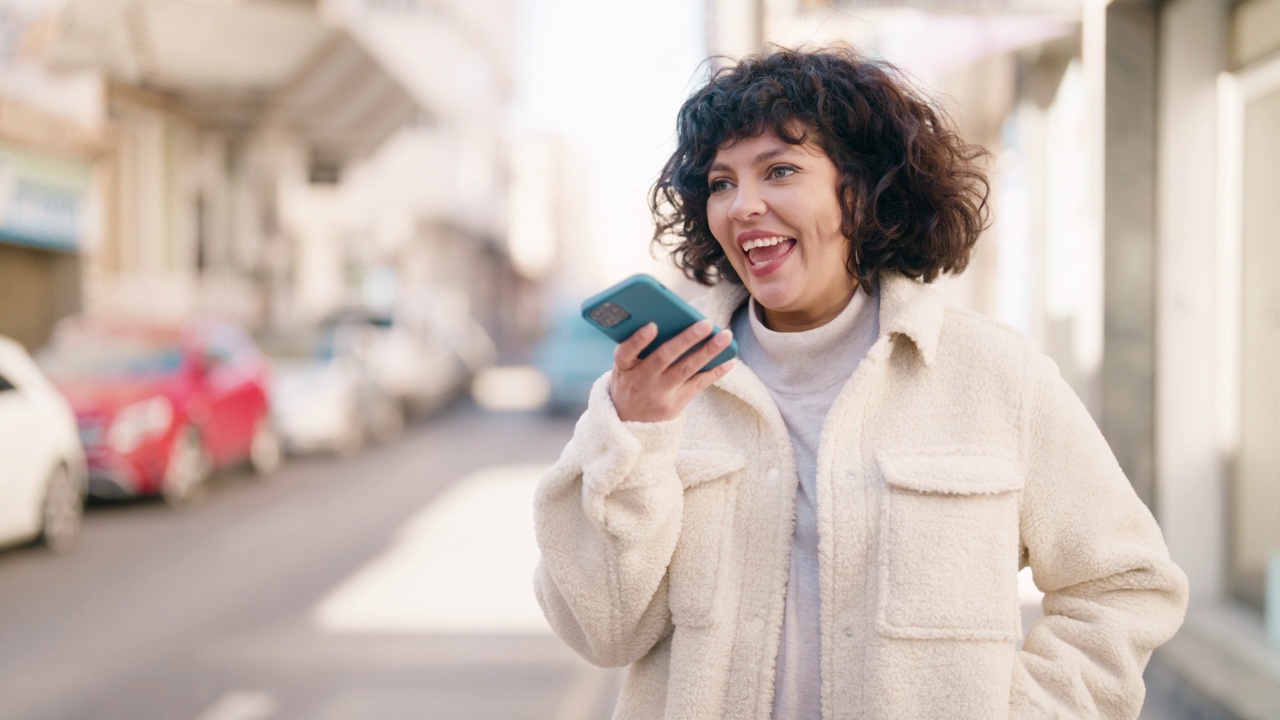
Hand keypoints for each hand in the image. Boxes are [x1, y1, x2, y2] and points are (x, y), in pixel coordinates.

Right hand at [609, 320, 734, 422]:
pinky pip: (698, 385)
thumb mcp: (625, 366)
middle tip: (707, 323)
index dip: (638, 340)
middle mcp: (640, 380)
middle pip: (663, 358)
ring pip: (686, 370)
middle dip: (686, 339)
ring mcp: (658, 394)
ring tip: (726, 336)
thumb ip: (639, 348)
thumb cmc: (630, 380)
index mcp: (623, 367)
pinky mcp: (674, 405)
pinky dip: (714, 372)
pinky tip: (728, 359)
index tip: (652, 326)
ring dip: (708, 352)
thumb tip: (671, 322)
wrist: (628, 420)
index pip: (625, 352)